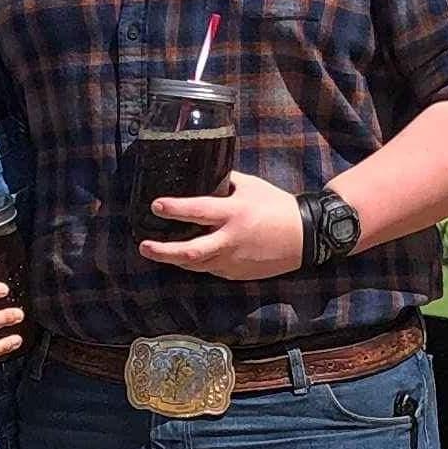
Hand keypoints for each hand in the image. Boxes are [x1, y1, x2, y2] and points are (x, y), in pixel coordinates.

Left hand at [137, 169, 310, 280]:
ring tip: (156, 251)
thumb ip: (225, 182)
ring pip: (195, 264)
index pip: (198, 211)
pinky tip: (185, 256)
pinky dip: (196, 262)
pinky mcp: (236, 273)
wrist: (304, 237)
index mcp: (234, 213)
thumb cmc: (277, 207)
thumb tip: (203, 174)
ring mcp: (232, 260)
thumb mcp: (251, 186)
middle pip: (189, 251)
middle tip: (144, 246)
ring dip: (173, 259)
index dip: (174, 209)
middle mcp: (230, 240)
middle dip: (163, 250)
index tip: (156, 205)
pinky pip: (210, 268)